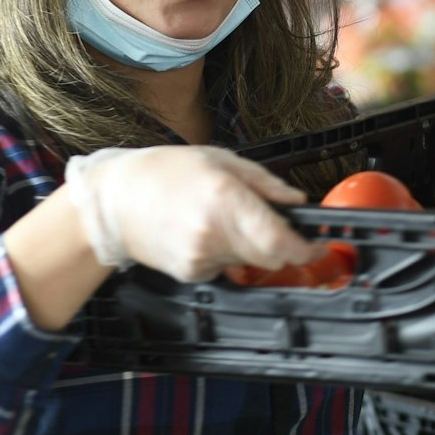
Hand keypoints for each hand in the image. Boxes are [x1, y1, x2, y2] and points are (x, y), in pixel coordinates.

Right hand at [65, 146, 320, 282]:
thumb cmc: (166, 172)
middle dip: (282, 245)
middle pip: (272, 257)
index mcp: (227, 198)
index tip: (319, 244)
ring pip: (250, 263)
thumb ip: (266, 184)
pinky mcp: (191, 274)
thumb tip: (297, 200)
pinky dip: (225, 254)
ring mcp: (201, 258)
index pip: (281, 240)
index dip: (307, 248)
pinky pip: (225, 268)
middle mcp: (215, 233)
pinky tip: (203, 232)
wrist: (115, 201)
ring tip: (222, 219)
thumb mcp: (222, 161)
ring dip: (250, 247)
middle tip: (273, 225)